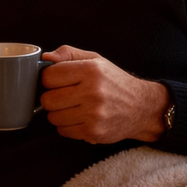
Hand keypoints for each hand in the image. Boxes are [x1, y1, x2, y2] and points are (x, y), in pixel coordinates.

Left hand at [39, 45, 170, 143]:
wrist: (142, 107)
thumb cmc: (114, 82)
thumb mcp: (95, 60)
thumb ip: (68, 54)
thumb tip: (45, 57)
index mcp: (91, 70)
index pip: (48, 76)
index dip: (50, 79)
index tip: (58, 81)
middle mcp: (93, 92)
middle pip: (47, 99)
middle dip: (52, 98)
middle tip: (65, 96)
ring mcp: (94, 114)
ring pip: (53, 117)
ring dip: (59, 113)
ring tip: (74, 108)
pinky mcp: (94, 132)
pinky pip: (63, 131)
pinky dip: (67, 126)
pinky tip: (80, 118)